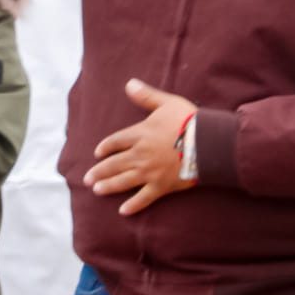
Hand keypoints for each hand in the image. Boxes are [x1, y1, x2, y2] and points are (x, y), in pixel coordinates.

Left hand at [84, 79, 197, 214]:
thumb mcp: (166, 103)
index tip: (97, 154)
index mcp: (140, 134)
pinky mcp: (161, 186)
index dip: (105, 147)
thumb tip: (129, 83)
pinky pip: (144, 198)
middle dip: (99, 171)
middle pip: (114, 164)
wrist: (206, 143)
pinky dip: (133, 205)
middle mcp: (140, 154)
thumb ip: (146, 96)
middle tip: (87, 179)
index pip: (116, 142)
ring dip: (109, 186)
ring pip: (123, 181)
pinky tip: (123, 211)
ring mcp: (149, 172)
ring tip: (97, 191)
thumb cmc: (188, 120)